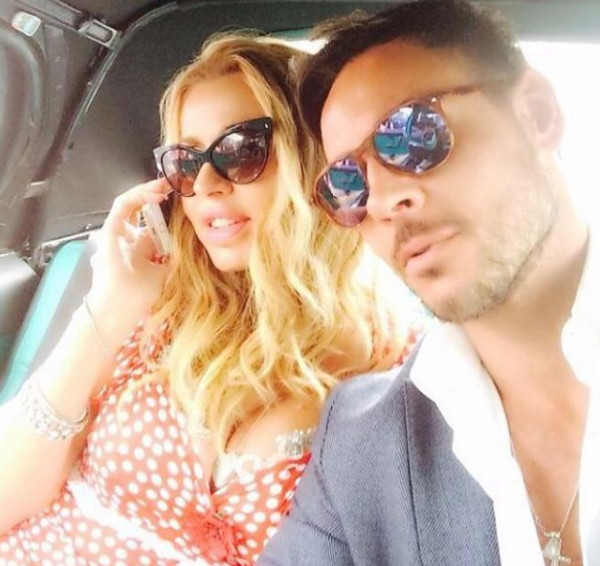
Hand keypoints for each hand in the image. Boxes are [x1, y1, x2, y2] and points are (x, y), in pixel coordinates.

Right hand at [86, 179, 172, 337]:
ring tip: (165, 184)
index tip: (182, 199)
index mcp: (138, 245)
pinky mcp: (110, 231)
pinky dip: (138, 196)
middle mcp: (126, 236)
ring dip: (147, 189)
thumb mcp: (166, 271)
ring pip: (129, 201)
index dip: (165, 206)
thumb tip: (191, 243)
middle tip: (174, 184)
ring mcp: (116, 232)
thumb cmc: (140, 296)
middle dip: (155, 192)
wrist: (121, 309)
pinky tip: (154, 193)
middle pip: (139, 206)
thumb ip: (174, 256)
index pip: (150, 218)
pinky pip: (122, 205)